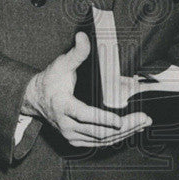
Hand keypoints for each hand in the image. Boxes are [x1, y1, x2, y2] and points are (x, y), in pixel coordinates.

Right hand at [21, 33, 151, 146]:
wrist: (35, 100)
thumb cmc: (49, 81)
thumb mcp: (60, 65)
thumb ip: (75, 53)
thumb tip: (83, 37)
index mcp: (63, 106)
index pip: (85, 116)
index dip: (103, 119)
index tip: (119, 120)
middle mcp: (66, 124)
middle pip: (98, 131)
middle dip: (124, 126)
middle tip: (143, 118)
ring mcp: (71, 135)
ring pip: (101, 140)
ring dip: (124, 133)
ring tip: (143, 124)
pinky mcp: (76, 140)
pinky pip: (98, 143)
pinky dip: (116, 138)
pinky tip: (131, 131)